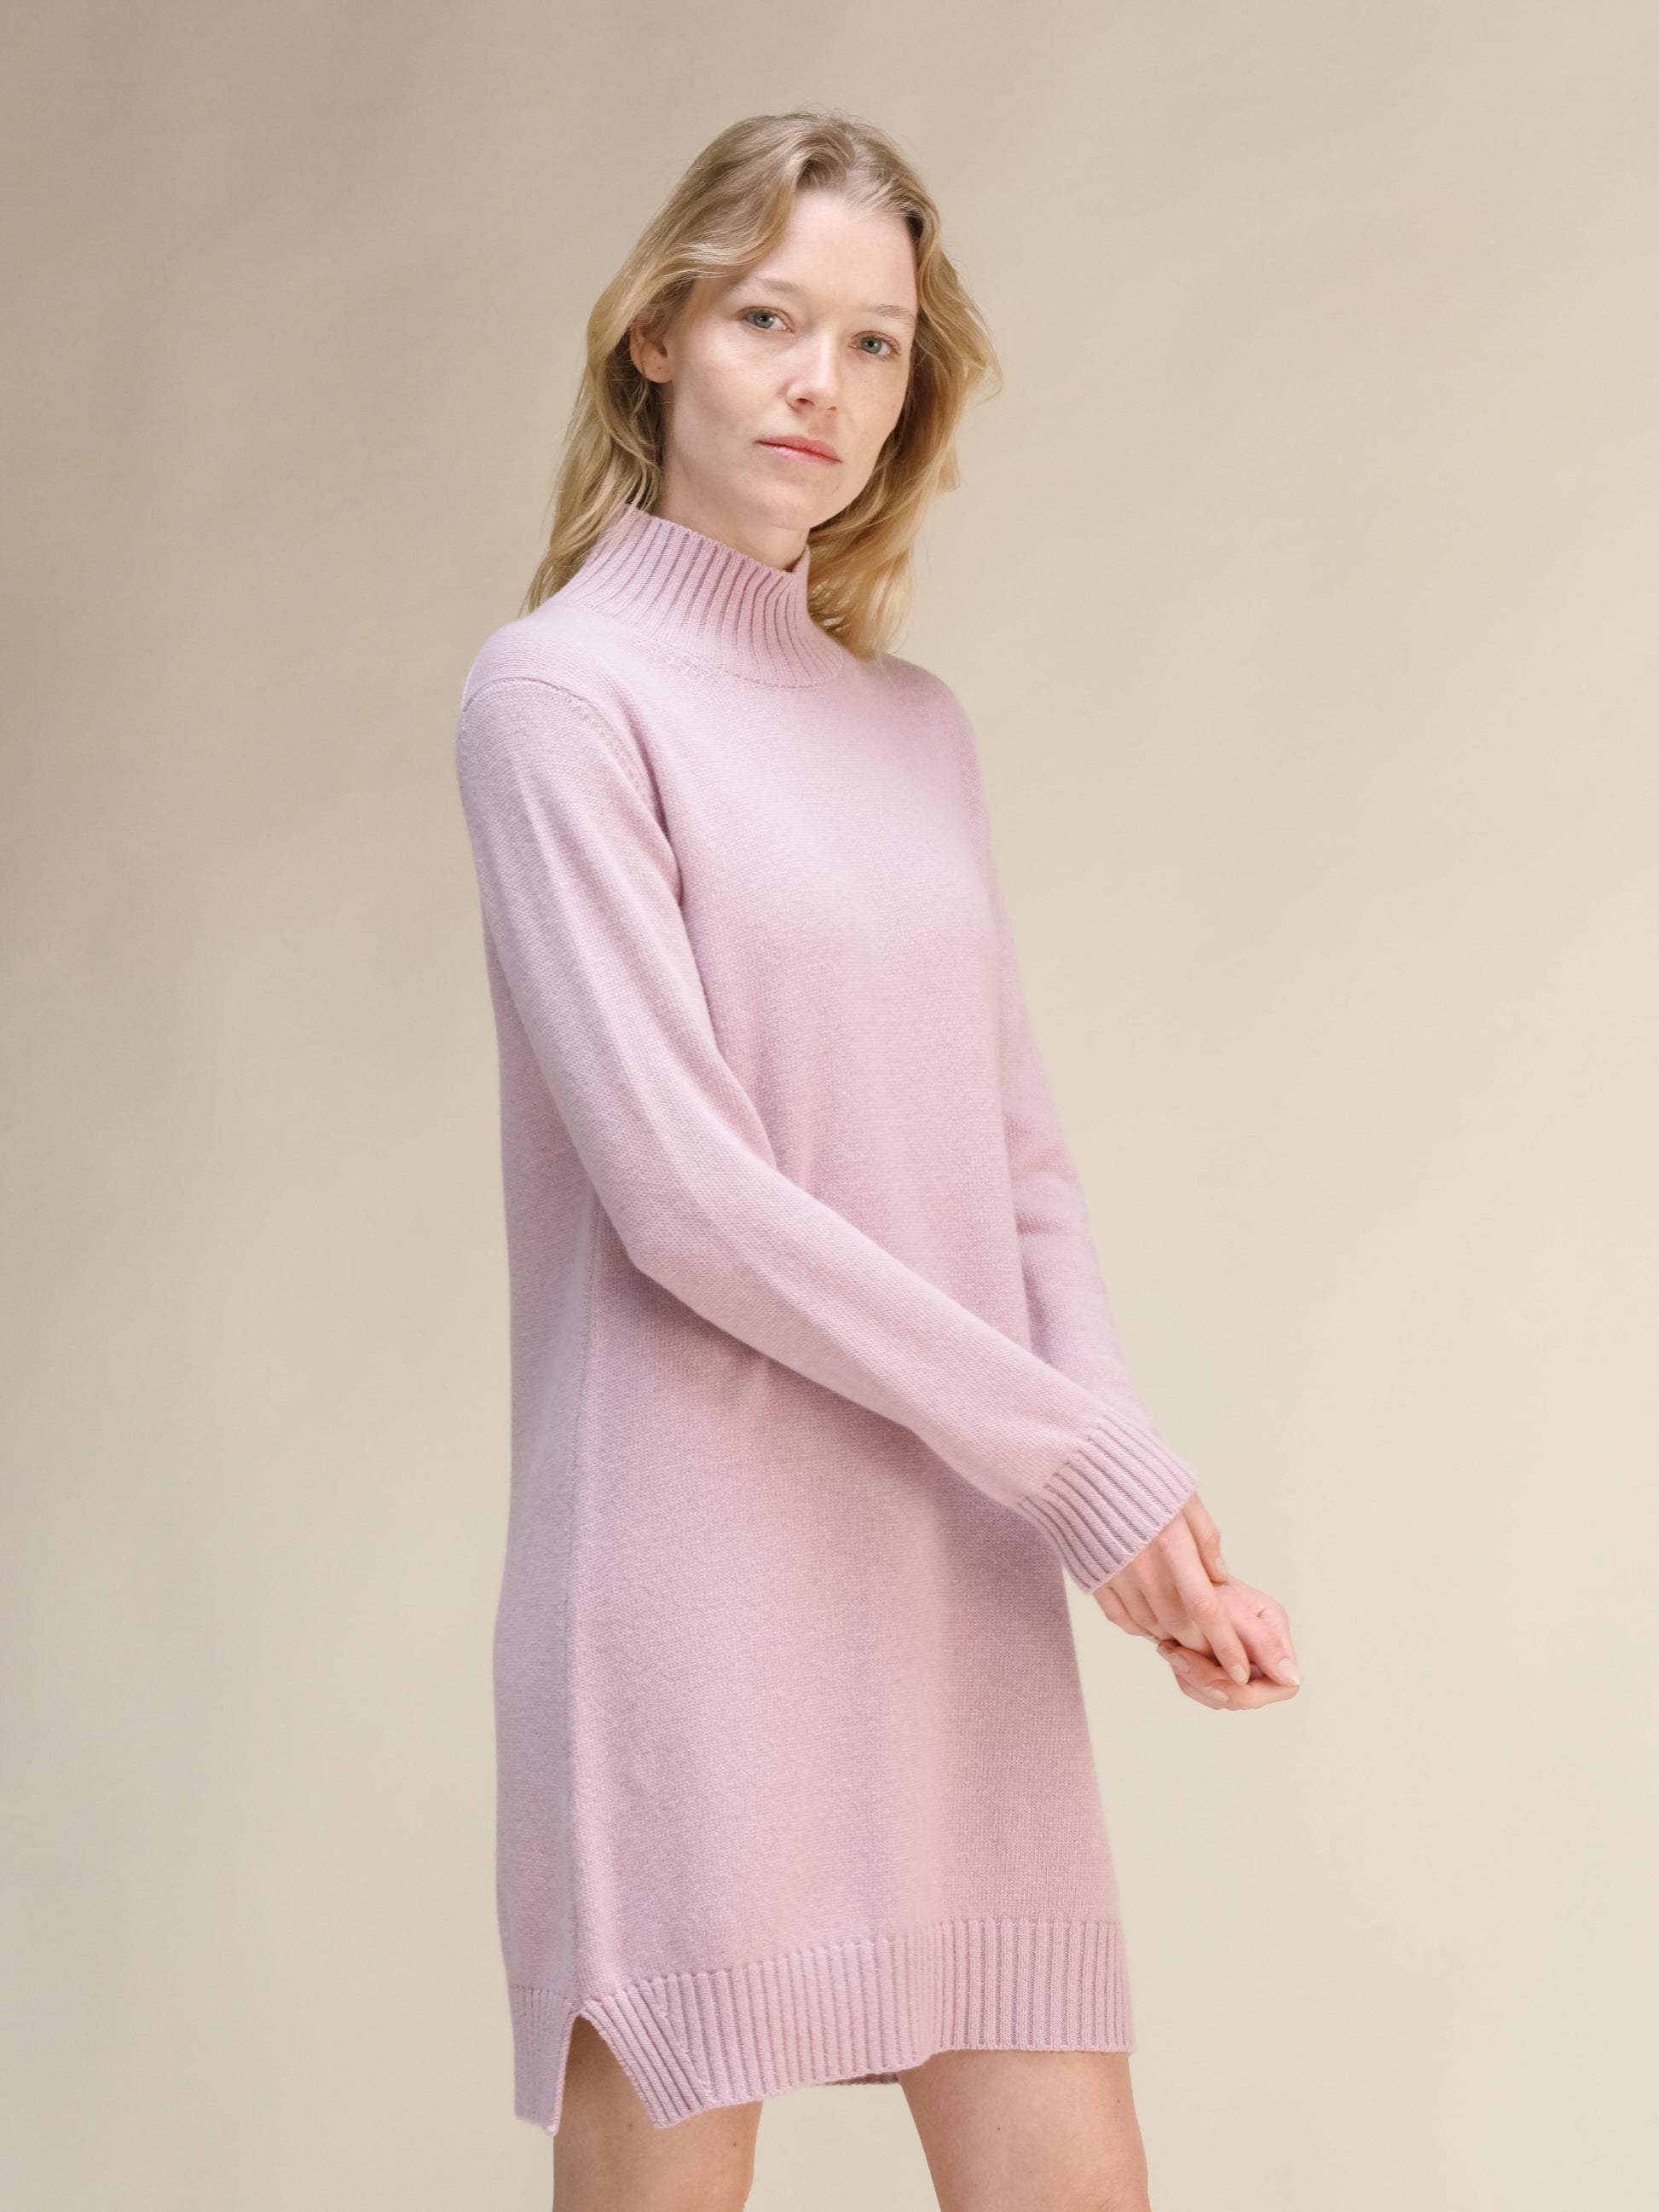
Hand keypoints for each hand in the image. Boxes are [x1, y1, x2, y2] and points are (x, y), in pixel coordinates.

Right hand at [1090, 1492, 1254, 1684]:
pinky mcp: (1094, 1578)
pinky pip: (1122, 1618)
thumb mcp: (1184, 1497)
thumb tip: (1220, 1578)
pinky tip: (1154, 1623)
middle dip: (1203, 1646)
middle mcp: (1142, 1566)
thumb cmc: (1138, 1475)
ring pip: (1151, 1625)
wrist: (1079, 1464)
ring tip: (1189, 1637)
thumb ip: (1206, 1539)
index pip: (1205, 1607)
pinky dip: (1142, 1628)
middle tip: (1218, 1652)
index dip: (1225, 1643)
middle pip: (1178, 1623)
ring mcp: (1115, 1575)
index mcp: (1171, 1543)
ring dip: (1174, 1637)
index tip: (1240, 1670)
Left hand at [1157, 1572, 1299, 1708]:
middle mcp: (1262, 1655)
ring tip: (1173, 1650)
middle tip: (1181, 1659)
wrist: (1177, 1574)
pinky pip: (1203, 1690)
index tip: (1217, 1680)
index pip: (1283, 1686)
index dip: (1250, 1692)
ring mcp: (1240, 1665)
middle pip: (1248, 1697)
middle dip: (1213, 1684)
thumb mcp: (1236, 1609)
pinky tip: (1173, 1652)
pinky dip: (1186, 1676)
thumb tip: (1292, 1678)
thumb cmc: (1205, 1582)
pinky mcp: (1218, 1669)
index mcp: (1276, 1637)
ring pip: (1222, 1698)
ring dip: (1193, 1680)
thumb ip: (1264, 1643)